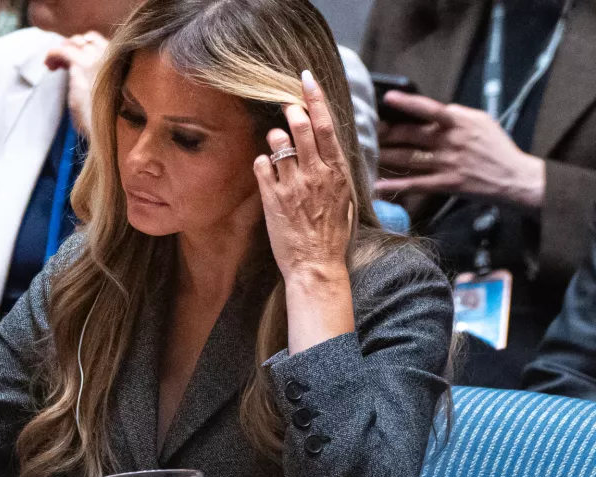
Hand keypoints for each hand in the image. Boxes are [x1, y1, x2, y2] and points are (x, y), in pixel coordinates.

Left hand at [44, 32, 108, 138]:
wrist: (116, 130)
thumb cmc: (114, 122)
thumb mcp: (112, 99)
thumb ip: (103, 83)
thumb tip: (89, 79)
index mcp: (124, 65)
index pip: (104, 45)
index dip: (89, 48)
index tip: (79, 60)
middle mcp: (112, 57)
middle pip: (90, 39)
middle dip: (75, 46)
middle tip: (64, 61)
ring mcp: (97, 59)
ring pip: (76, 42)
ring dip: (64, 50)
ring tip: (54, 64)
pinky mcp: (82, 66)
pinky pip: (62, 51)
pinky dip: (52, 55)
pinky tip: (49, 65)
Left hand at [254, 71, 352, 283]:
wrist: (316, 265)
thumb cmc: (332, 236)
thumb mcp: (346, 201)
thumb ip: (336, 173)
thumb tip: (329, 151)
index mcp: (338, 172)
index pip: (327, 126)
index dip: (316, 99)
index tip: (307, 79)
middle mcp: (316, 174)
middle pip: (302, 127)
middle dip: (292, 111)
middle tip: (287, 105)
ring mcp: (293, 184)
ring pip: (278, 143)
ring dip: (275, 136)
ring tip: (276, 141)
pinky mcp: (273, 197)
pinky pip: (261, 165)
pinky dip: (261, 162)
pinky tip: (265, 168)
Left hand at [376, 91, 545, 209]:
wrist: (515, 178)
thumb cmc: (497, 147)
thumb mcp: (482, 122)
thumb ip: (456, 115)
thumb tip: (432, 111)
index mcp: (460, 122)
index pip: (430, 109)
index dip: (408, 103)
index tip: (388, 98)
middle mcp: (451, 141)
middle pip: (411, 135)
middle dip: (386, 134)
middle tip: (367, 131)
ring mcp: (447, 163)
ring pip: (408, 158)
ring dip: (384, 156)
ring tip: (364, 153)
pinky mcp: (446, 183)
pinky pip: (415, 184)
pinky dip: (395, 185)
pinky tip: (376, 185)